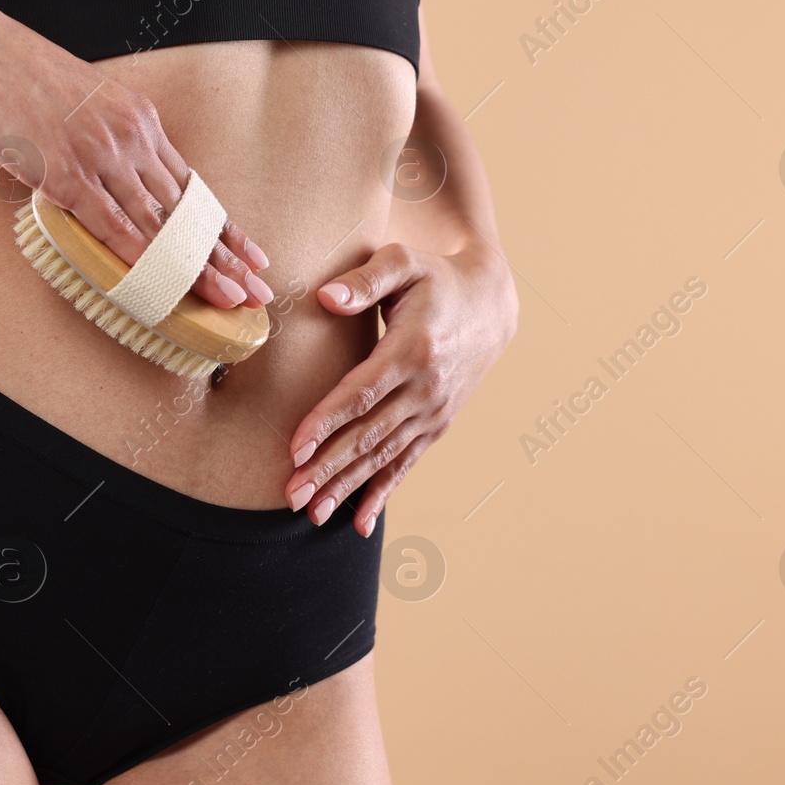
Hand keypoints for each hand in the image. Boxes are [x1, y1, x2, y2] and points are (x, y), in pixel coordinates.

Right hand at [0, 0, 271, 307]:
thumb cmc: (22, 77)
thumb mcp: (87, 101)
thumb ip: (110, 140)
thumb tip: (122, 178)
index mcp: (140, 120)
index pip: (192, 186)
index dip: (224, 228)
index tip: (250, 256)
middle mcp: (131, 137)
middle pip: (187, 211)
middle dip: (226, 257)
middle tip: (256, 290)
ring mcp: (102, 156)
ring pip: (159, 224)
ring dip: (194, 268)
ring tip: (225, 298)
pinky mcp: (67, 174)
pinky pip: (112, 225)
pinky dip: (139, 258)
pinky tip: (161, 284)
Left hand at [284, 241, 518, 534]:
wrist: (491, 303)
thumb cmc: (436, 278)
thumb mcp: (404, 262)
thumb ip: (365, 280)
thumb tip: (326, 298)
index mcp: (412, 350)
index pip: (361, 394)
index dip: (326, 422)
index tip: (295, 449)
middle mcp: (426, 389)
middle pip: (368, 435)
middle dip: (328, 468)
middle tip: (293, 495)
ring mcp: (434, 411)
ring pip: (384, 456)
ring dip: (348, 486)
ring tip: (313, 512)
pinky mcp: (437, 424)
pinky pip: (406, 464)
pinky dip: (383, 493)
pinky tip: (360, 522)